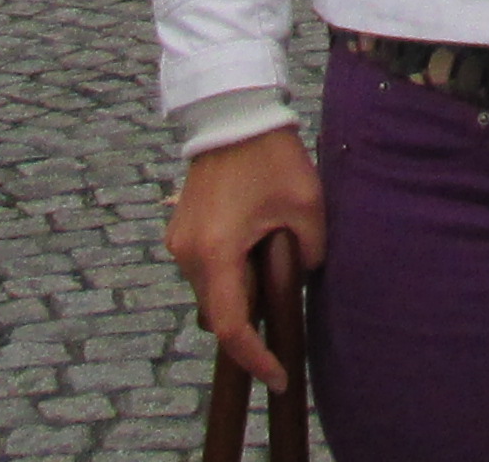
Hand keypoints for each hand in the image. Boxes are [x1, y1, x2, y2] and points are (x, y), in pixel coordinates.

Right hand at [166, 127, 324, 390]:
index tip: (279, 376)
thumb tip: (301, 278)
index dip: (256, 360)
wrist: (233, 113)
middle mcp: (188, 254)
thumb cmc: (271, 156)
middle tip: (285, 313)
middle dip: (250, 324)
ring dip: (239, 294)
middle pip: (218, 314)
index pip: (232, 327)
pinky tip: (256, 251)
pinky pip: (205, 269)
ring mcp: (180, 242)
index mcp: (217, 253)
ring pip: (210, 293)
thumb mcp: (306, 206)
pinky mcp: (181, 230)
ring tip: (273, 267)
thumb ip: (308, 254)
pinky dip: (229, 274)